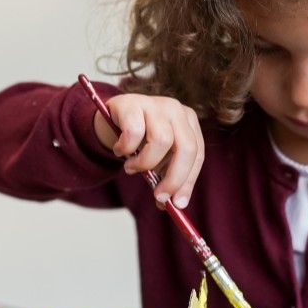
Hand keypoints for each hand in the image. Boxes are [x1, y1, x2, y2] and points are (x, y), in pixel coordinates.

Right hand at [93, 93, 203, 208]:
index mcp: (188, 122)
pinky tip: (119, 150)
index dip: (188, 180)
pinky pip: (133, 133)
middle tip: (158, 196)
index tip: (177, 204)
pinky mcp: (131, 103)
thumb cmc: (139, 141)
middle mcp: (176, 110)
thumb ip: (166, 176)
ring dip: (144, 163)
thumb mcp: (157, 158)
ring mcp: (154, 103)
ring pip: (161, 140)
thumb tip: (171, 204)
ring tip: (131, 168)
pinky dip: (125, 149)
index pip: (197, 154)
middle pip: (186, 147)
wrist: (110, 119)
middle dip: (173, 178)